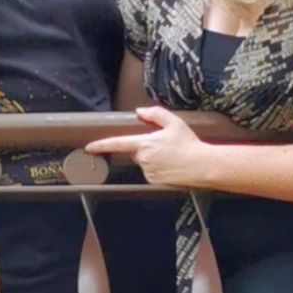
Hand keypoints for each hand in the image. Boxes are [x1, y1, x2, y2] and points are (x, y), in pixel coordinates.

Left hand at [85, 105, 210, 186]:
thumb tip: (140, 111)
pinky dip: (157, 168)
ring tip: (171, 156)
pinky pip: (150, 172)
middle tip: (164, 145)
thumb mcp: (174, 123)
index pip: (117, 144)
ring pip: (143, 162)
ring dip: (152, 158)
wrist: (202, 165)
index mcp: (145, 144)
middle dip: (144, 148)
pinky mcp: (153, 181)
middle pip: (135, 152)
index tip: (89, 147)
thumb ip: (155, 114)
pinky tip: (171, 165)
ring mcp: (148, 172)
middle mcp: (143, 159)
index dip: (102, 145)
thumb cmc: (189, 144)